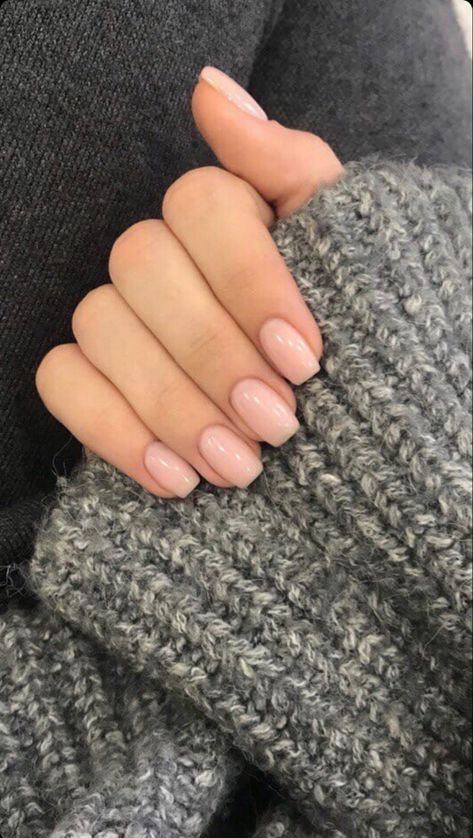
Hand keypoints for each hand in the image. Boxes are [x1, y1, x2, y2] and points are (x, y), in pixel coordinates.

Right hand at [36, 68, 341, 497]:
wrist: (344, 431)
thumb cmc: (348, 333)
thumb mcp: (346, 250)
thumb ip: (289, 167)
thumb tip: (210, 90)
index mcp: (222, 215)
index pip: (202, 205)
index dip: (250, 282)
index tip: (305, 358)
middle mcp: (159, 255)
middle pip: (143, 267)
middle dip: (213, 354)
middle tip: (277, 424)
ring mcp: (116, 315)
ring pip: (101, 327)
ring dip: (172, 404)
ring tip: (240, 467)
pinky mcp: (87, 374)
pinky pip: (60, 382)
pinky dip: (113, 430)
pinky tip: (176, 479)